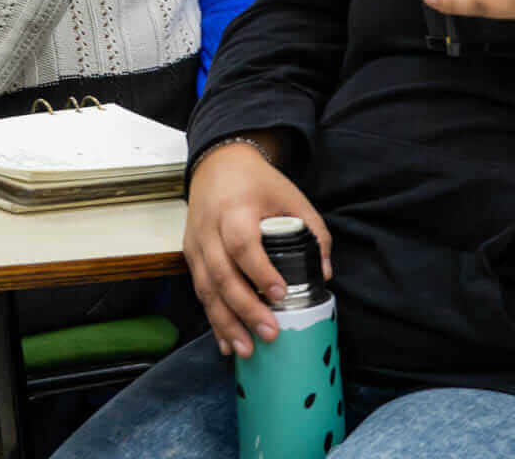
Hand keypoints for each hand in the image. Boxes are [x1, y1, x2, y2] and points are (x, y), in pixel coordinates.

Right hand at [184, 139, 331, 358]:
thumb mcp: (291, 195)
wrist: (218, 164)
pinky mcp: (191, 255)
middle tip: (269, 333)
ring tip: (246, 349)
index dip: (260, 271)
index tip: (281, 294)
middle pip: (221, 273)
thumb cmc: (257, 182)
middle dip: (245, 308)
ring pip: (206, 288)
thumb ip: (313, 231)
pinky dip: (213, 319)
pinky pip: (200, 291)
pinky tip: (226, 342)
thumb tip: (324, 273)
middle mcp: (209, 228)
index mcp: (235, 208)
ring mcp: (196, 243)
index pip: (242, 243)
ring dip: (225, 322)